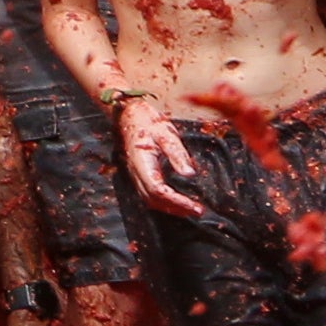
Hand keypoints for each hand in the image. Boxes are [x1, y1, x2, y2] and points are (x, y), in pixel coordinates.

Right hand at [113, 97, 211, 216]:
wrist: (128, 115)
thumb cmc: (147, 122)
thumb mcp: (166, 134)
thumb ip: (177, 155)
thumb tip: (190, 174)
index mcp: (142, 163)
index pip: (159, 191)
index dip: (177, 202)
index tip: (196, 207)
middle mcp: (136, 173)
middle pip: (153, 200)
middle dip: (176, 209)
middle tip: (197, 211)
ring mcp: (135, 174)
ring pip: (149, 200)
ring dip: (169, 208)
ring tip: (189, 209)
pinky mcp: (138, 174)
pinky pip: (148, 194)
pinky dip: (163, 202)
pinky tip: (175, 200)